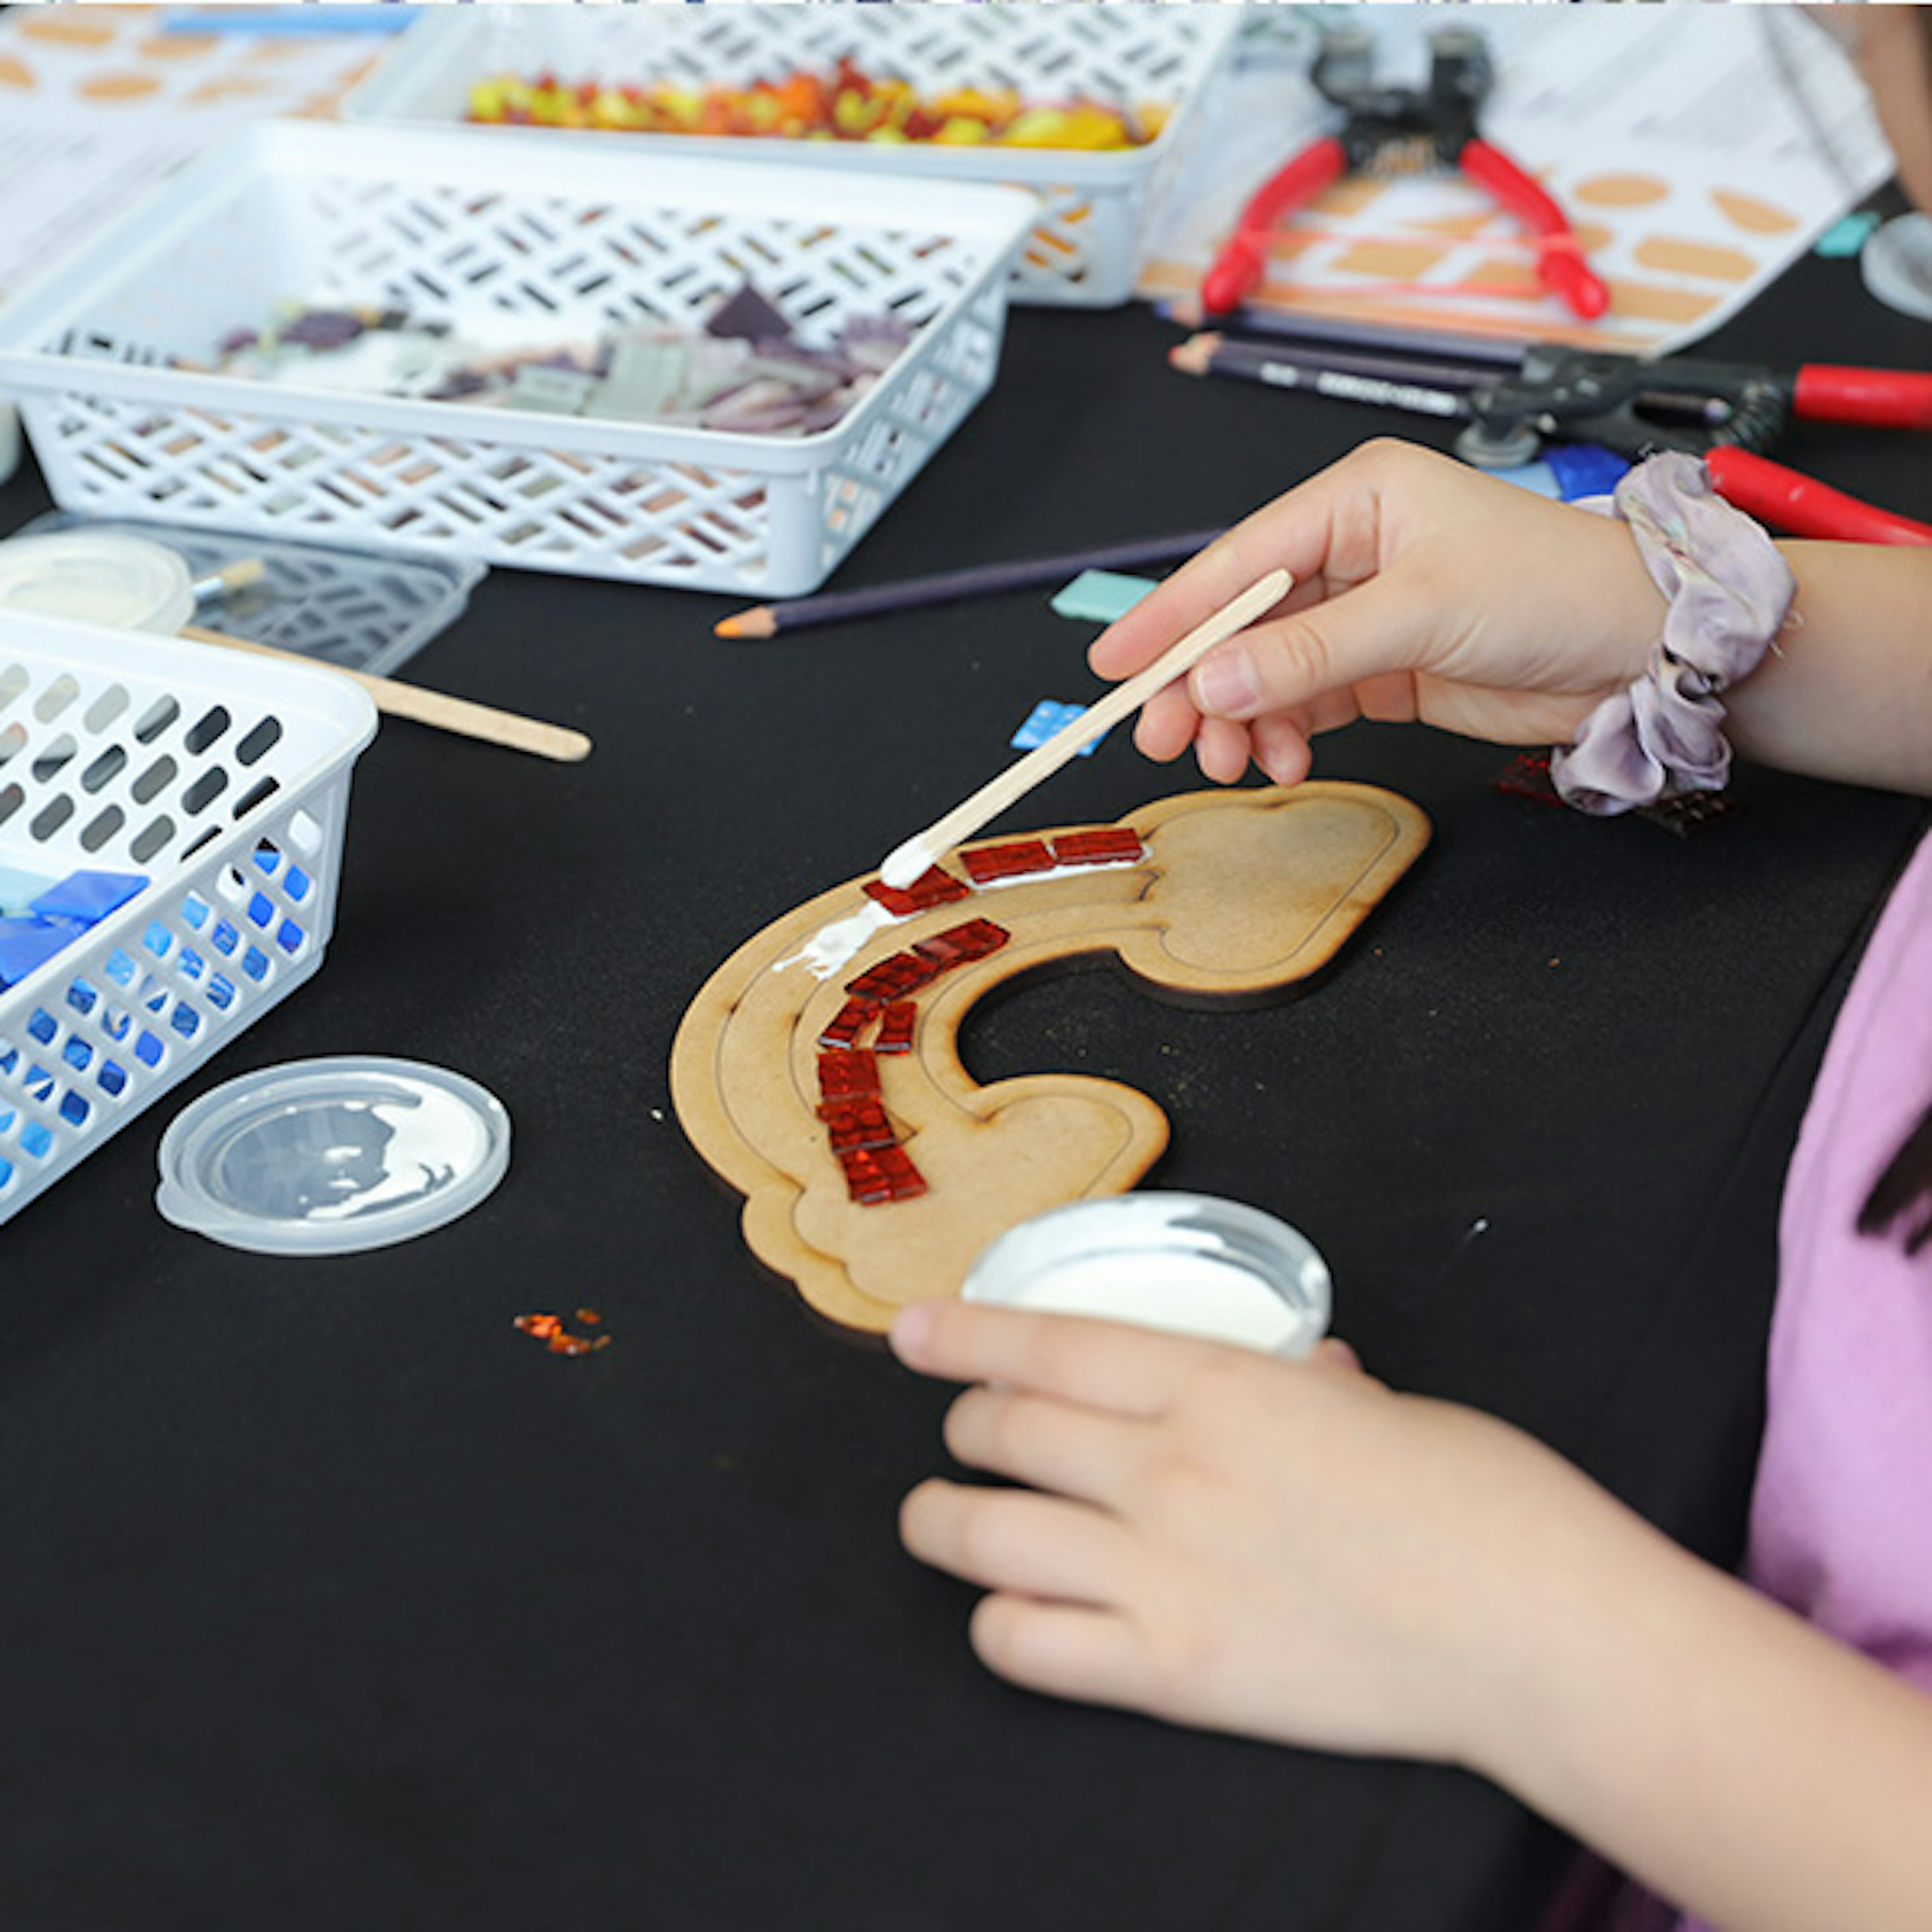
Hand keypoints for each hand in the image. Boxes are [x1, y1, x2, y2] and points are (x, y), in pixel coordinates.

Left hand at [891, 1297, 1663, 1770]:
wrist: (1539, 1632)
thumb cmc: (1483, 1501)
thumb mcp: (1384, 1409)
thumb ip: (1310, 1388)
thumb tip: (1300, 1373)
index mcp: (1219, 1387)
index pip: (1048, 1345)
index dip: (964, 1334)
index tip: (912, 1331)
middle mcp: (1169, 1469)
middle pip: (1003, 1431)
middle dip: (970, 1425)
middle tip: (975, 1432)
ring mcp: (1161, 1574)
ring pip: (984, 1532)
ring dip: (943, 1518)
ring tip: (943, 1515)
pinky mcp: (1173, 1675)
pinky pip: (1028, 1643)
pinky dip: (1001, 1619)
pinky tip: (1016, 1606)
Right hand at [1090, 438, 1663, 785]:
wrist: (1638, 650)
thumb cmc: (1551, 591)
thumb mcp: (1420, 615)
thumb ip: (1311, 654)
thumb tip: (1218, 683)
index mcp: (1357, 499)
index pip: (1238, 561)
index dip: (1172, 616)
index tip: (1116, 665)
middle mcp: (1354, 549)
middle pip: (1243, 621)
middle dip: (1201, 683)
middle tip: (1161, 737)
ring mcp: (1367, 611)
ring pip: (1269, 670)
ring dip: (1243, 721)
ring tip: (1234, 765)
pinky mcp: (1385, 667)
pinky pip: (1307, 702)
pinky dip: (1287, 735)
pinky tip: (1285, 761)